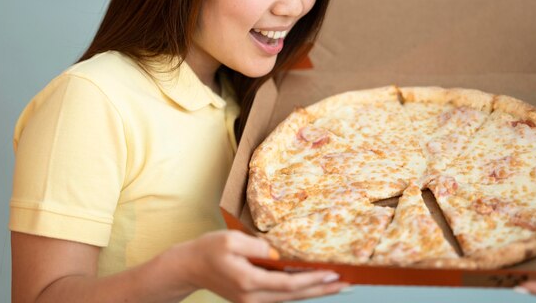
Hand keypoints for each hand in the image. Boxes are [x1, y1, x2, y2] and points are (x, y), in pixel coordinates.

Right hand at [176, 230, 348, 302]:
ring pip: (289, 299)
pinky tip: (311, 285)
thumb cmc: (208, 249)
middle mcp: (252, 297)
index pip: (288, 283)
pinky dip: (299, 292)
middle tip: (347, 284)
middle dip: (322, 289)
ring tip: (336, 285)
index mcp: (248, 282)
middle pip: (294, 296)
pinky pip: (280, 297)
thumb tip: (279, 254)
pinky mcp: (251, 300)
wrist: (188, 267)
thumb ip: (257, 247)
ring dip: (313, 292)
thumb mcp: (231, 240)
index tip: (333, 274)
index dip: (313, 279)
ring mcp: (252, 302)